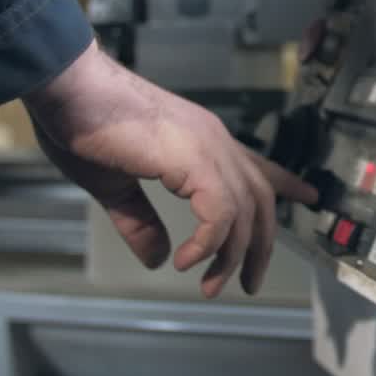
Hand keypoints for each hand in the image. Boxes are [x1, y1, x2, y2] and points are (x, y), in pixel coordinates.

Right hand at [22, 40, 316, 297]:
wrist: (68, 90)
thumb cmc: (83, 126)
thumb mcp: (114, 187)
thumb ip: (140, 222)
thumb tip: (159, 259)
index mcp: (202, 140)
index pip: (256, 166)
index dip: (285, 183)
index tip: (308, 197)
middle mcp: (215, 141)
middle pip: (260, 198)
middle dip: (261, 244)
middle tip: (249, 282)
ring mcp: (209, 147)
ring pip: (245, 211)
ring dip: (230, 255)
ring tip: (209, 286)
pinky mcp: (196, 160)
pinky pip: (222, 212)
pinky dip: (210, 242)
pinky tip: (186, 261)